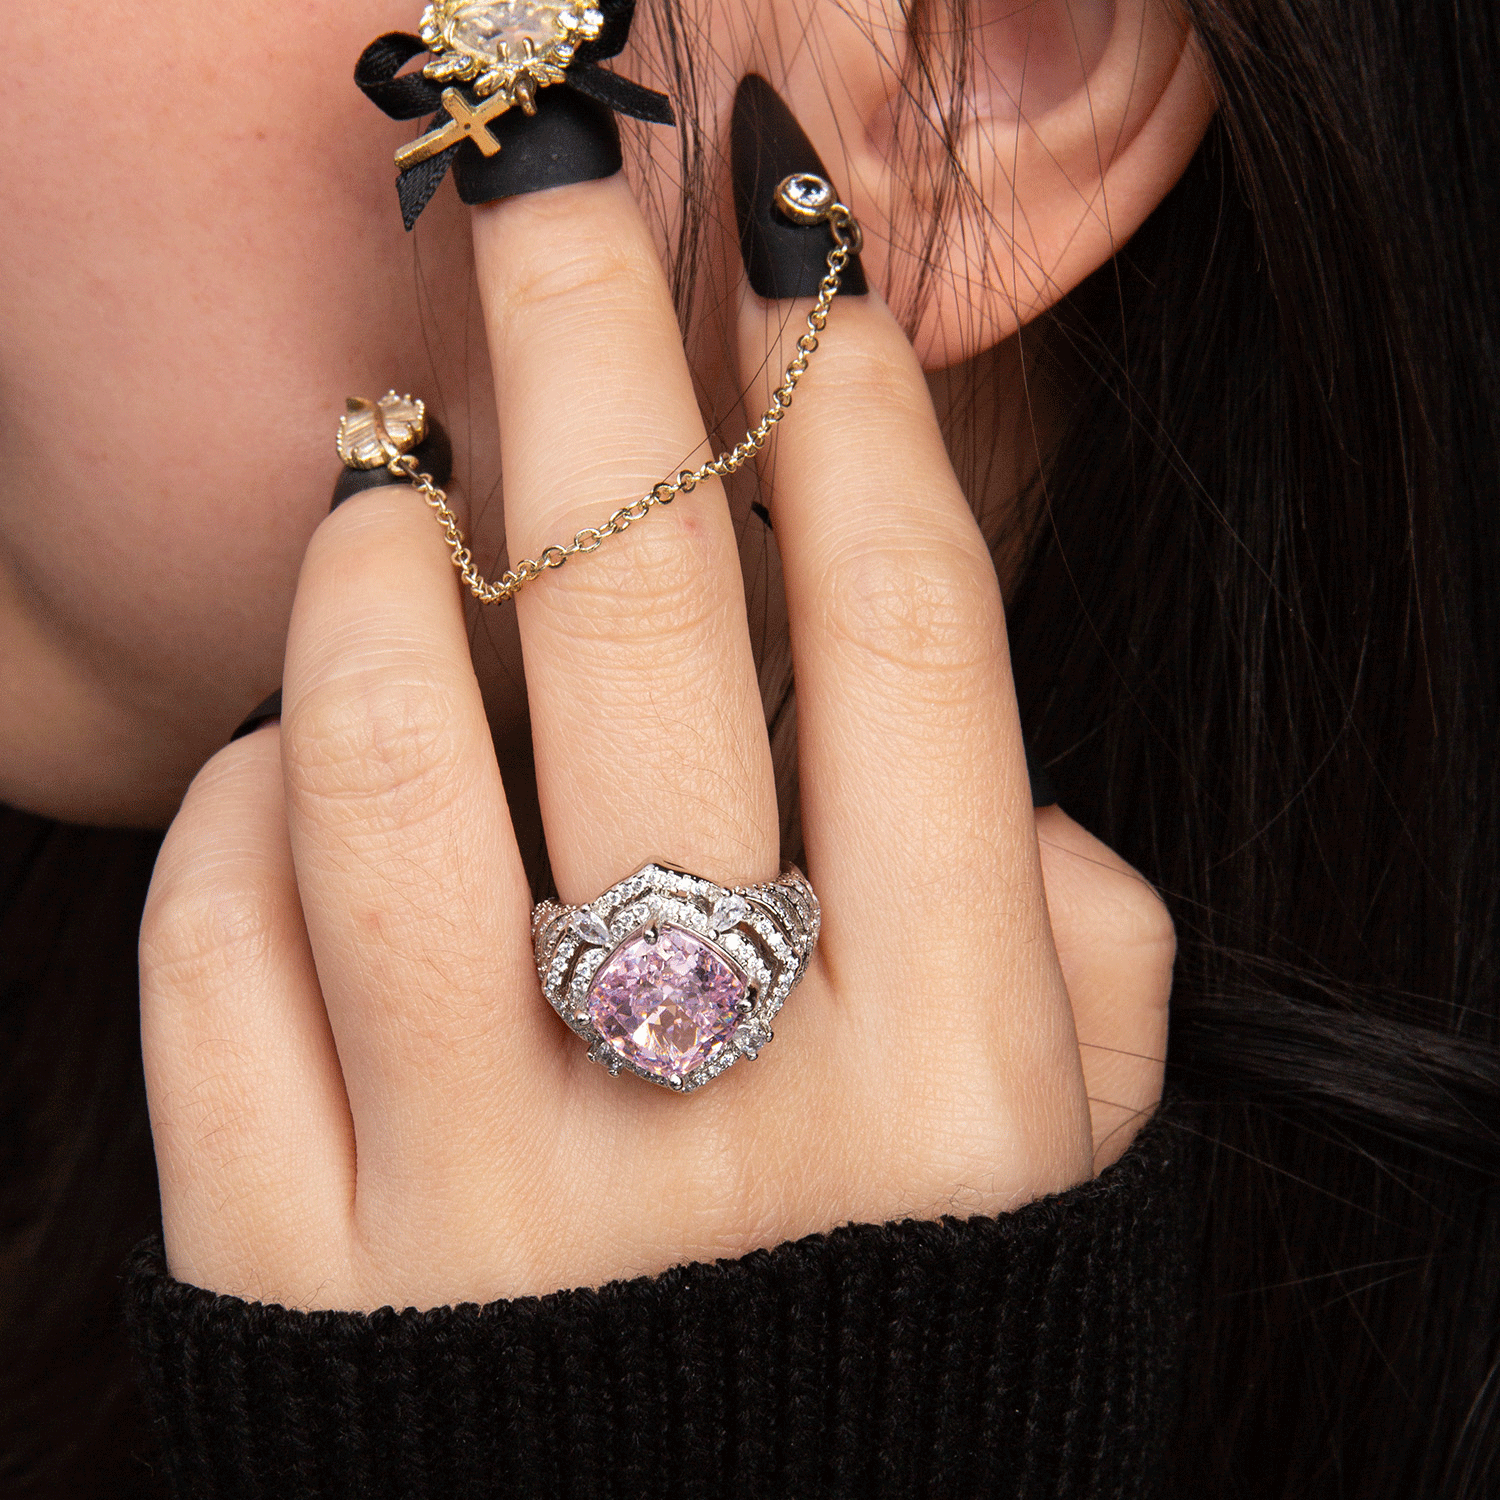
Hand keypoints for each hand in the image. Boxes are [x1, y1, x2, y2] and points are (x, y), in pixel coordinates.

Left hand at [139, 174, 1173, 1310]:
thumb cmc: (917, 1393)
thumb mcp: (1070, 1198)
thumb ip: (1086, 972)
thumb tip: (1014, 797)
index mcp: (950, 1082)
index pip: (904, 644)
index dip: (854, 415)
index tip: (805, 271)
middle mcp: (723, 1114)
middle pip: (640, 631)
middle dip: (600, 351)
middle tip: (560, 191)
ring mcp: (481, 1200)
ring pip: (377, 760)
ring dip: (370, 568)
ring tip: (391, 480)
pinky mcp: (290, 1281)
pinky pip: (217, 955)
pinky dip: (236, 811)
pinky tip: (294, 769)